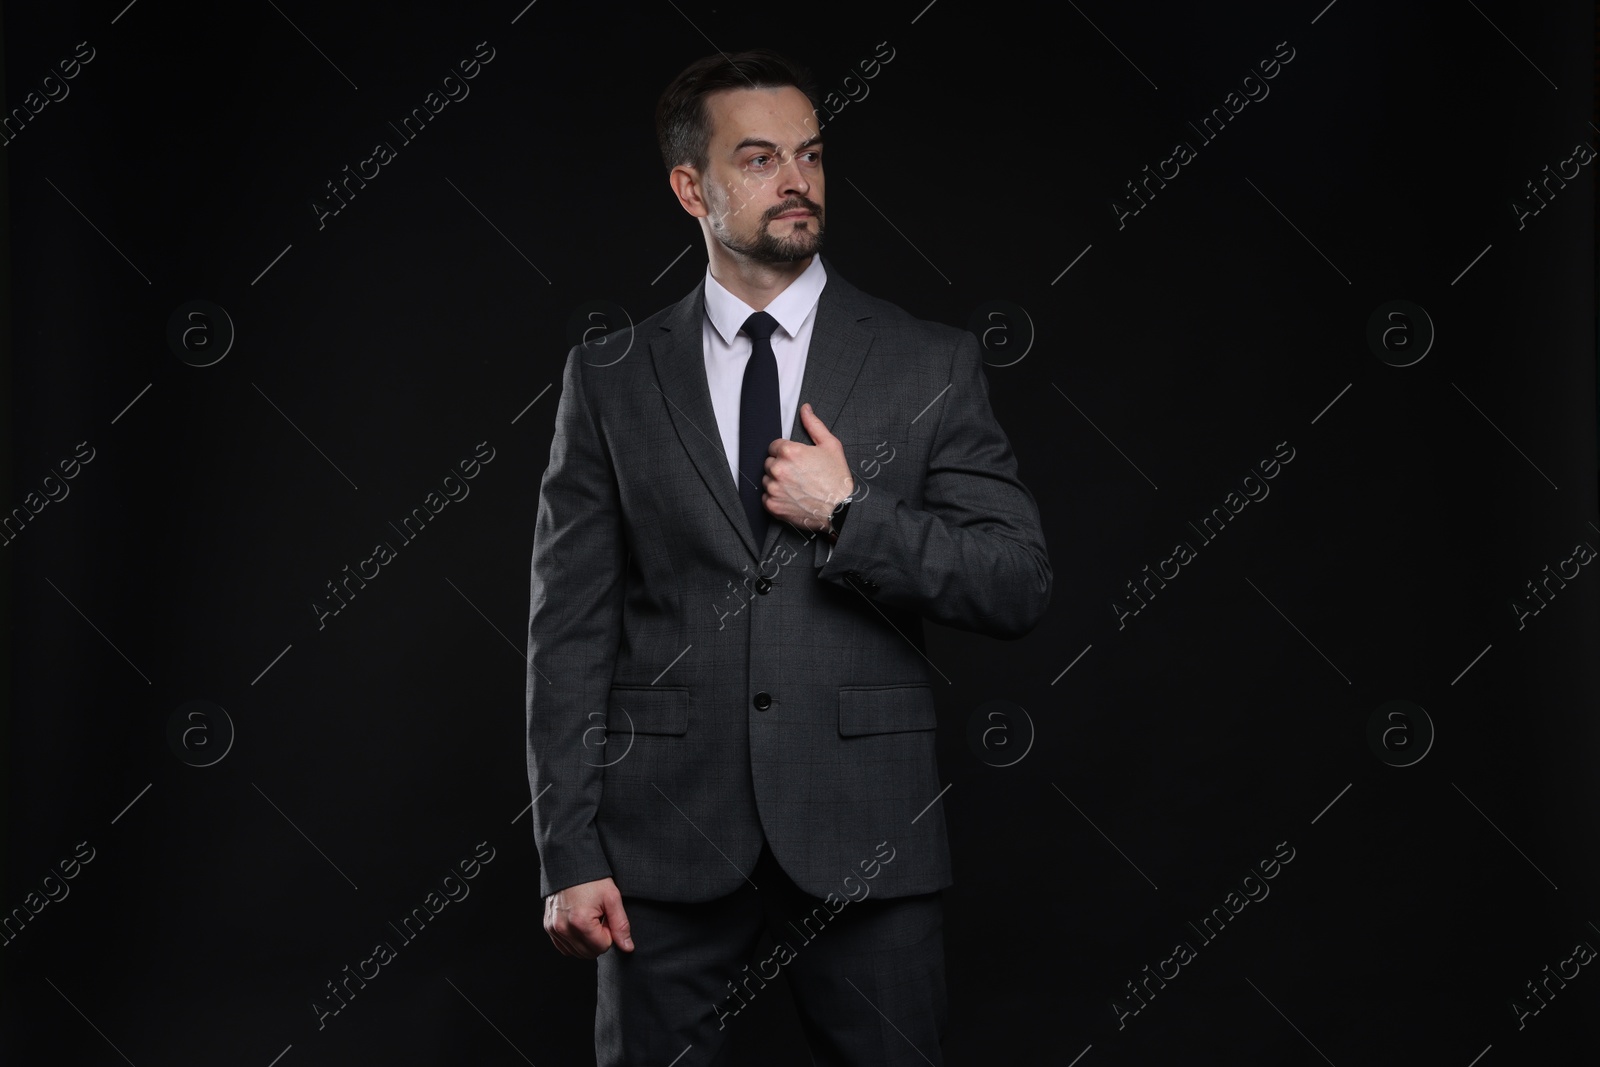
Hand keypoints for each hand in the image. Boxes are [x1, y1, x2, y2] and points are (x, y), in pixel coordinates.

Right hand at [543, 877, 633, 957]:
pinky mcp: (548, 927)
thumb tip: (628, 948)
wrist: (570, 864)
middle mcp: (563, 928)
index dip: (609, 933)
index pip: (602, 947)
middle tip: (599, 918)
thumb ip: (621, 925)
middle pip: (589, 953)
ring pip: (576, 953)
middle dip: (598, 939)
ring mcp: (553, 928)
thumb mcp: (612, 898)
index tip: (606, 916)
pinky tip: (578, 924)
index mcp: (580, 922)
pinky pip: (564, 947)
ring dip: (586, 941)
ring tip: (589, 918)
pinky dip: (574, 941)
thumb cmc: (592, 879)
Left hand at [763, 403, 852, 533]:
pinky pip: (766, 497)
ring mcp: (774, 488)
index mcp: (790, 452)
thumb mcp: (830, 446)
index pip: (774, 446)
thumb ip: (814, 425)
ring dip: (777, 482)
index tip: (797, 461)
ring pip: (767, 480)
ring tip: (797, 487)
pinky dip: (776, 498)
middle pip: (769, 463)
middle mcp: (779, 469)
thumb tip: (805, 409)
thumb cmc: (837, 479)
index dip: (786, 453)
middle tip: (799, 474)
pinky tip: (792, 497)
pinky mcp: (773, 505)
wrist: (840, 510)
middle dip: (781, 466)